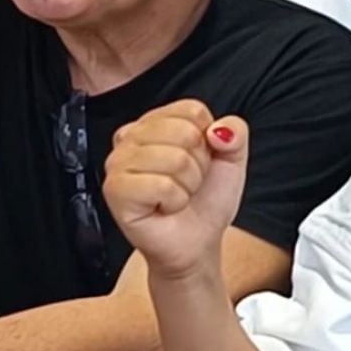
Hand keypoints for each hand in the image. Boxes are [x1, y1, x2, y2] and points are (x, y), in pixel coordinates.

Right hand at [103, 100, 249, 281]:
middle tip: (187, 182)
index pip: (192, 110)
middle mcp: (130, 136)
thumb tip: (217, 130)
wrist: (197, 240)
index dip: (208, 140)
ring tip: (177, 195)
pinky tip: (164, 207)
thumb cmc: (206, 198)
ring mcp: (118, 162)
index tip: (200, 160)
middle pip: (185, 133)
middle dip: (198, 164)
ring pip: (176, 159)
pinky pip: (161, 185)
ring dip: (188, 184)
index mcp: (156, 121)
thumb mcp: (233, 157)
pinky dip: (174, 200)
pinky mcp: (114, 189)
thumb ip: (236, 131)